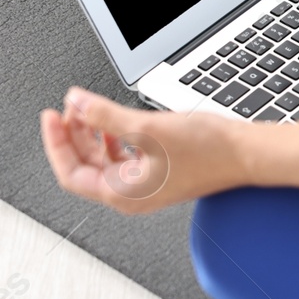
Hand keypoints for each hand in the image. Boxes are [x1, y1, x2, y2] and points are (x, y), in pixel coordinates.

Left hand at [40, 87, 250, 213]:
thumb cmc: (208, 151)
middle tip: (69, 107)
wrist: (246, 154)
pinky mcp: (158, 172)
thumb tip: (75, 103)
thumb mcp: (146, 128)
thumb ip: (104, 115)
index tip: (52, 115)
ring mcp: (144, 185)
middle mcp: (131, 195)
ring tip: (87, 109)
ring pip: (102, 160)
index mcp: (122, 194)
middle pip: (84, 166)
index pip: (70, 172)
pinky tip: (115, 121)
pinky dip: (112, 137)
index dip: (56, 142)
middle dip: (73, 134)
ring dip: (91, 134)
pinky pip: (122, 157)